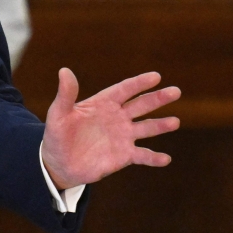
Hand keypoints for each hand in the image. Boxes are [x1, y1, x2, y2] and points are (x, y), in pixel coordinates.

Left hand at [41, 68, 180, 189]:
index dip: (139, 83)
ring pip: (146, 128)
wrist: (59, 162)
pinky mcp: (124, 156)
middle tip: (175, 91)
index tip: (156, 76)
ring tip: (174, 122)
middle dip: (157, 98)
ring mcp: (122, 136)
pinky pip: (142, 155)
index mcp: (102, 103)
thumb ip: (66, 95)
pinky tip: (165, 159)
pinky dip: (153, 157)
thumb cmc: (57, 135)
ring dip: (160, 125)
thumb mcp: (59, 114)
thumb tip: (64, 71)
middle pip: (140, 105)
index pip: (124, 90)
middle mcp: (116, 117)